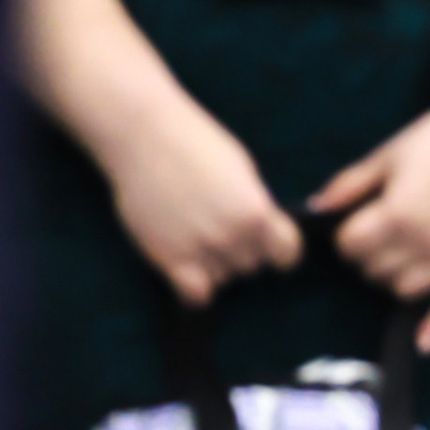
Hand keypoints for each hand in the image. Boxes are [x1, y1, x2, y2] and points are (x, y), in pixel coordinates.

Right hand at [107, 92, 302, 307]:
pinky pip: (196, 294)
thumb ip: (256, 207)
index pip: (287, 255)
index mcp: (256, 212)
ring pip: (223, 280)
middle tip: (215, 224)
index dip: (278, 249)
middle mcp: (232, 235)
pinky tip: (186, 264)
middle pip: (251, 266)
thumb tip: (265, 235)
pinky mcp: (168, 259)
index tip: (269, 243)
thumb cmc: (194, 143)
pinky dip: (195, 286)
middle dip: (240, 251)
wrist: (143, 134)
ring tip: (193, 233)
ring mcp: (200, 249)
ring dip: (213, 265)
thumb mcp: (242, 171)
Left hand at [311, 106, 429, 351]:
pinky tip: (424, 344)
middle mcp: (423, 243)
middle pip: (375, 271)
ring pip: (406, 290)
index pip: (352, 247)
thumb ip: (349, 185)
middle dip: (368, 255)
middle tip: (375, 232)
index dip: (347, 235)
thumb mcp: (387, 154)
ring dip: (393, 278)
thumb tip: (315, 209)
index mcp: (397, 215)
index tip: (354, 221)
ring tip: (397, 256)